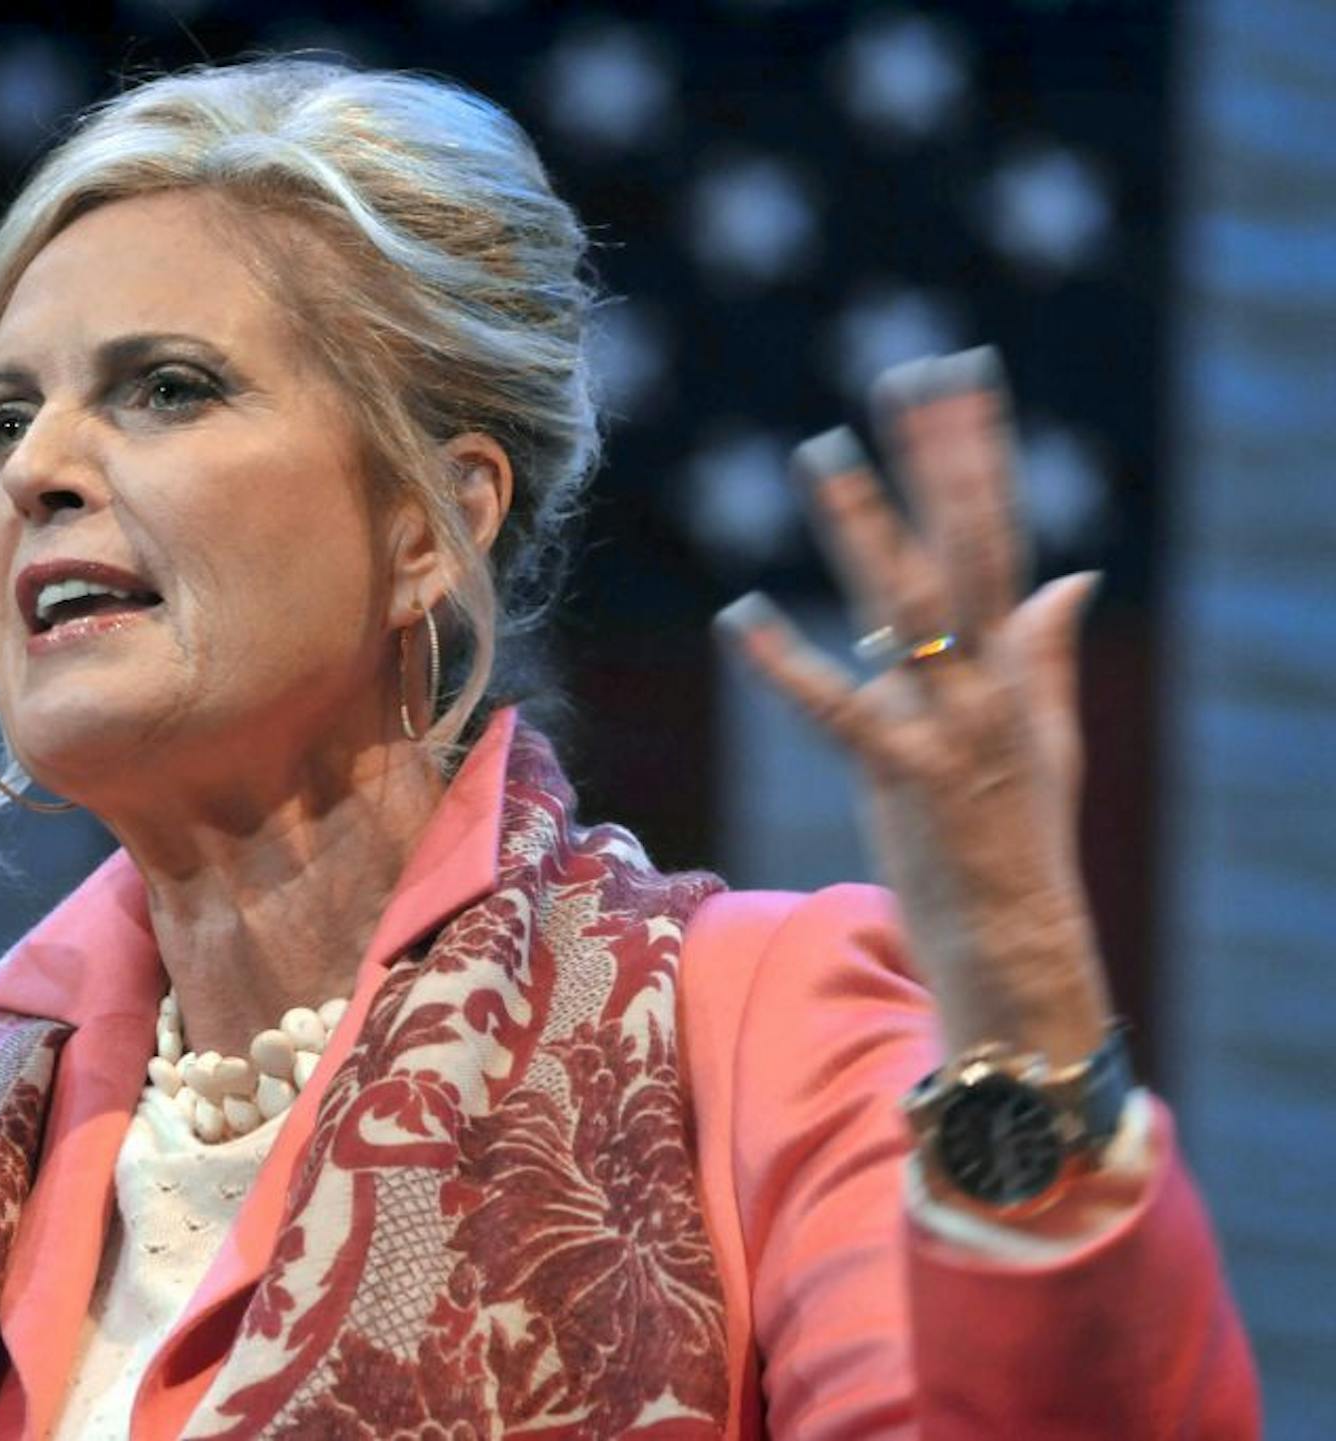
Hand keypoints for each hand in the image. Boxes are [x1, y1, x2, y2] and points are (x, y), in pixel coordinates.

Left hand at [713, 347, 1112, 1063]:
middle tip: (910, 375)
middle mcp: (988, 684)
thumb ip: (1045, 652)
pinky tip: (741, 615)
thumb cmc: (1019, 844)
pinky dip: (789, 663)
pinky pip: (839, 709)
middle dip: (939, 460)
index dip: (976, 455)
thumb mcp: (1046, 738)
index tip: (959, 380)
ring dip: (865, 528)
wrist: (1018, 947)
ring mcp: (950, 729)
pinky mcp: (902, 780)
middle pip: (964, 549)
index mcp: (1015, 667)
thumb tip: (1072, 573)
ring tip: (820, 453)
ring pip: (905, 608)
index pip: (1000, 536)